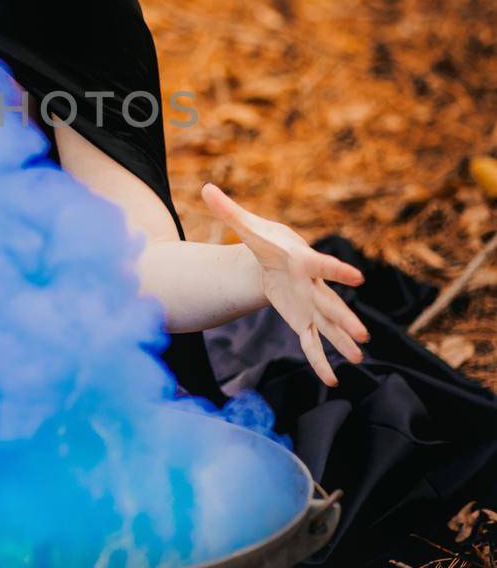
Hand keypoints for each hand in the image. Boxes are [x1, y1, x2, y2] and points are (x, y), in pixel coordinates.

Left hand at [200, 181, 369, 387]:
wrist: (278, 257)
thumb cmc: (267, 242)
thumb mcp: (248, 227)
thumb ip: (229, 211)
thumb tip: (205, 187)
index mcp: (303, 262)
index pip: (324, 266)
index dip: (339, 272)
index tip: (358, 278)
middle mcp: (312, 286)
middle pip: (331, 304)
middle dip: (345, 319)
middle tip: (362, 333)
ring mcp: (310, 306)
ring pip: (328, 327)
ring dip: (341, 342)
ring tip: (358, 358)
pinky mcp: (303, 320)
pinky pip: (313, 343)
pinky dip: (319, 362)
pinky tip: (331, 380)